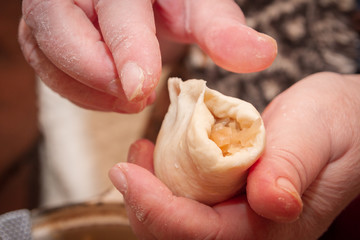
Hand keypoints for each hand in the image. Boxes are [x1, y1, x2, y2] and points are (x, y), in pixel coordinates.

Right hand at [18, 0, 276, 112]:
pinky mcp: (44, 34)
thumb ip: (223, 30)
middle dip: (98, 73)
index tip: (140, 89)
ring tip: (128, 97)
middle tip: (137, 96)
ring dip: (87, 88)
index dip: (126, 49)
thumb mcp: (197, 8)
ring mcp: (51, 10)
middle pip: (58, 29)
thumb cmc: (169, 0)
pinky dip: (78, 90)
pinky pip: (48, 68)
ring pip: (47, 55)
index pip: (114, 8)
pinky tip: (111, 92)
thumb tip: (262, 55)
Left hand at [109, 72, 359, 238]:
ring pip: (178, 225)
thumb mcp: (319, 134)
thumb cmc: (340, 124)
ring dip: (148, 195)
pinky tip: (157, 154)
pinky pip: (188, 202)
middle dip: (144, 206)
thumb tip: (271, 200)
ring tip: (138, 157)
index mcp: (276, 224)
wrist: (346, 124)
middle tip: (128, 164)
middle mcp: (254, 229)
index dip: (158, 209)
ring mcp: (241, 217)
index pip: (203, 234)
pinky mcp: (232, 200)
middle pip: (180, 238)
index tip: (125, 174)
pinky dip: (163, 183)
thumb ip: (294, 166)